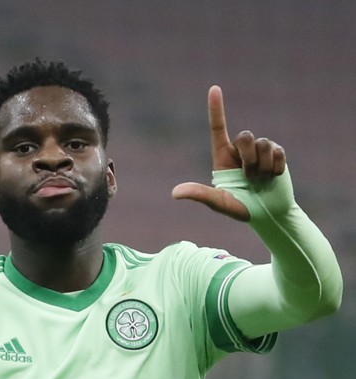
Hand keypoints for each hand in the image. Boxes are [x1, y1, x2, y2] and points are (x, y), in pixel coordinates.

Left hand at [172, 86, 285, 220]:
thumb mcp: (219, 202)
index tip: (214, 88)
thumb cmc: (241, 209)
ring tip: (261, 180)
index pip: (218, 128)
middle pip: (246, 136)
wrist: (269, 215)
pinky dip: (276, 167)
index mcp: (223, 157)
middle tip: (250, 178)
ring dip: (263, 165)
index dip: (216, 108)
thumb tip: (175, 193)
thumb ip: (200, 195)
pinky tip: (273, 177)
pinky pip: (278, 152)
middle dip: (249, 158)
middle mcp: (240, 151)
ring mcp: (259, 152)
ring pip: (263, 143)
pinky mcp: (277, 156)